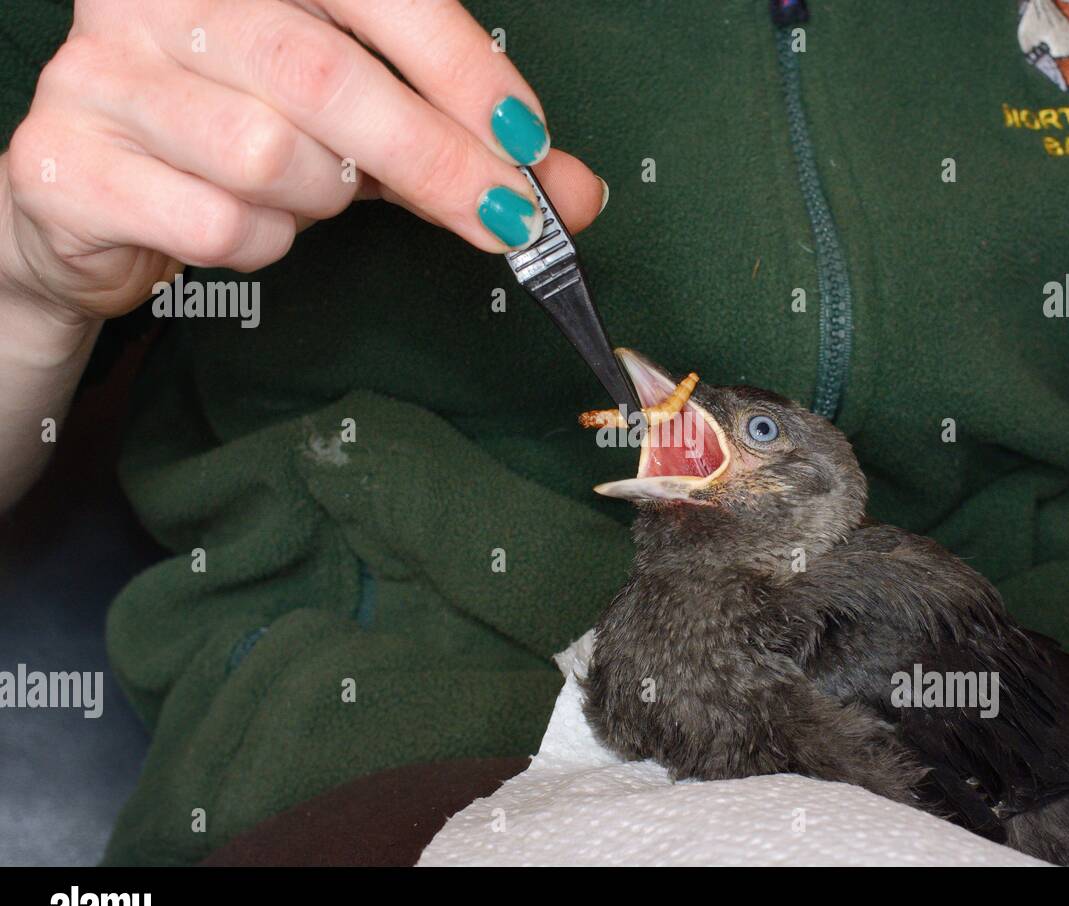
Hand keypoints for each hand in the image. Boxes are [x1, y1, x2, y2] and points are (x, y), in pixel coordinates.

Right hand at [1, 0, 603, 348]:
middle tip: (505, 220)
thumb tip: (573, 195)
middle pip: (327, 77)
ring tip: (317, 194)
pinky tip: (251, 226)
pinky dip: (263, 245)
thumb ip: (462, 144)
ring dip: (326, 201)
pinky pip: (215, 224)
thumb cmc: (245, 137)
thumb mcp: (363, 125)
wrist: (99, 195)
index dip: (461, 66)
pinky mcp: (66, 162)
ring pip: (271, 156)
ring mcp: (101, 72)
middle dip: (438, 161)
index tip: (528, 143)